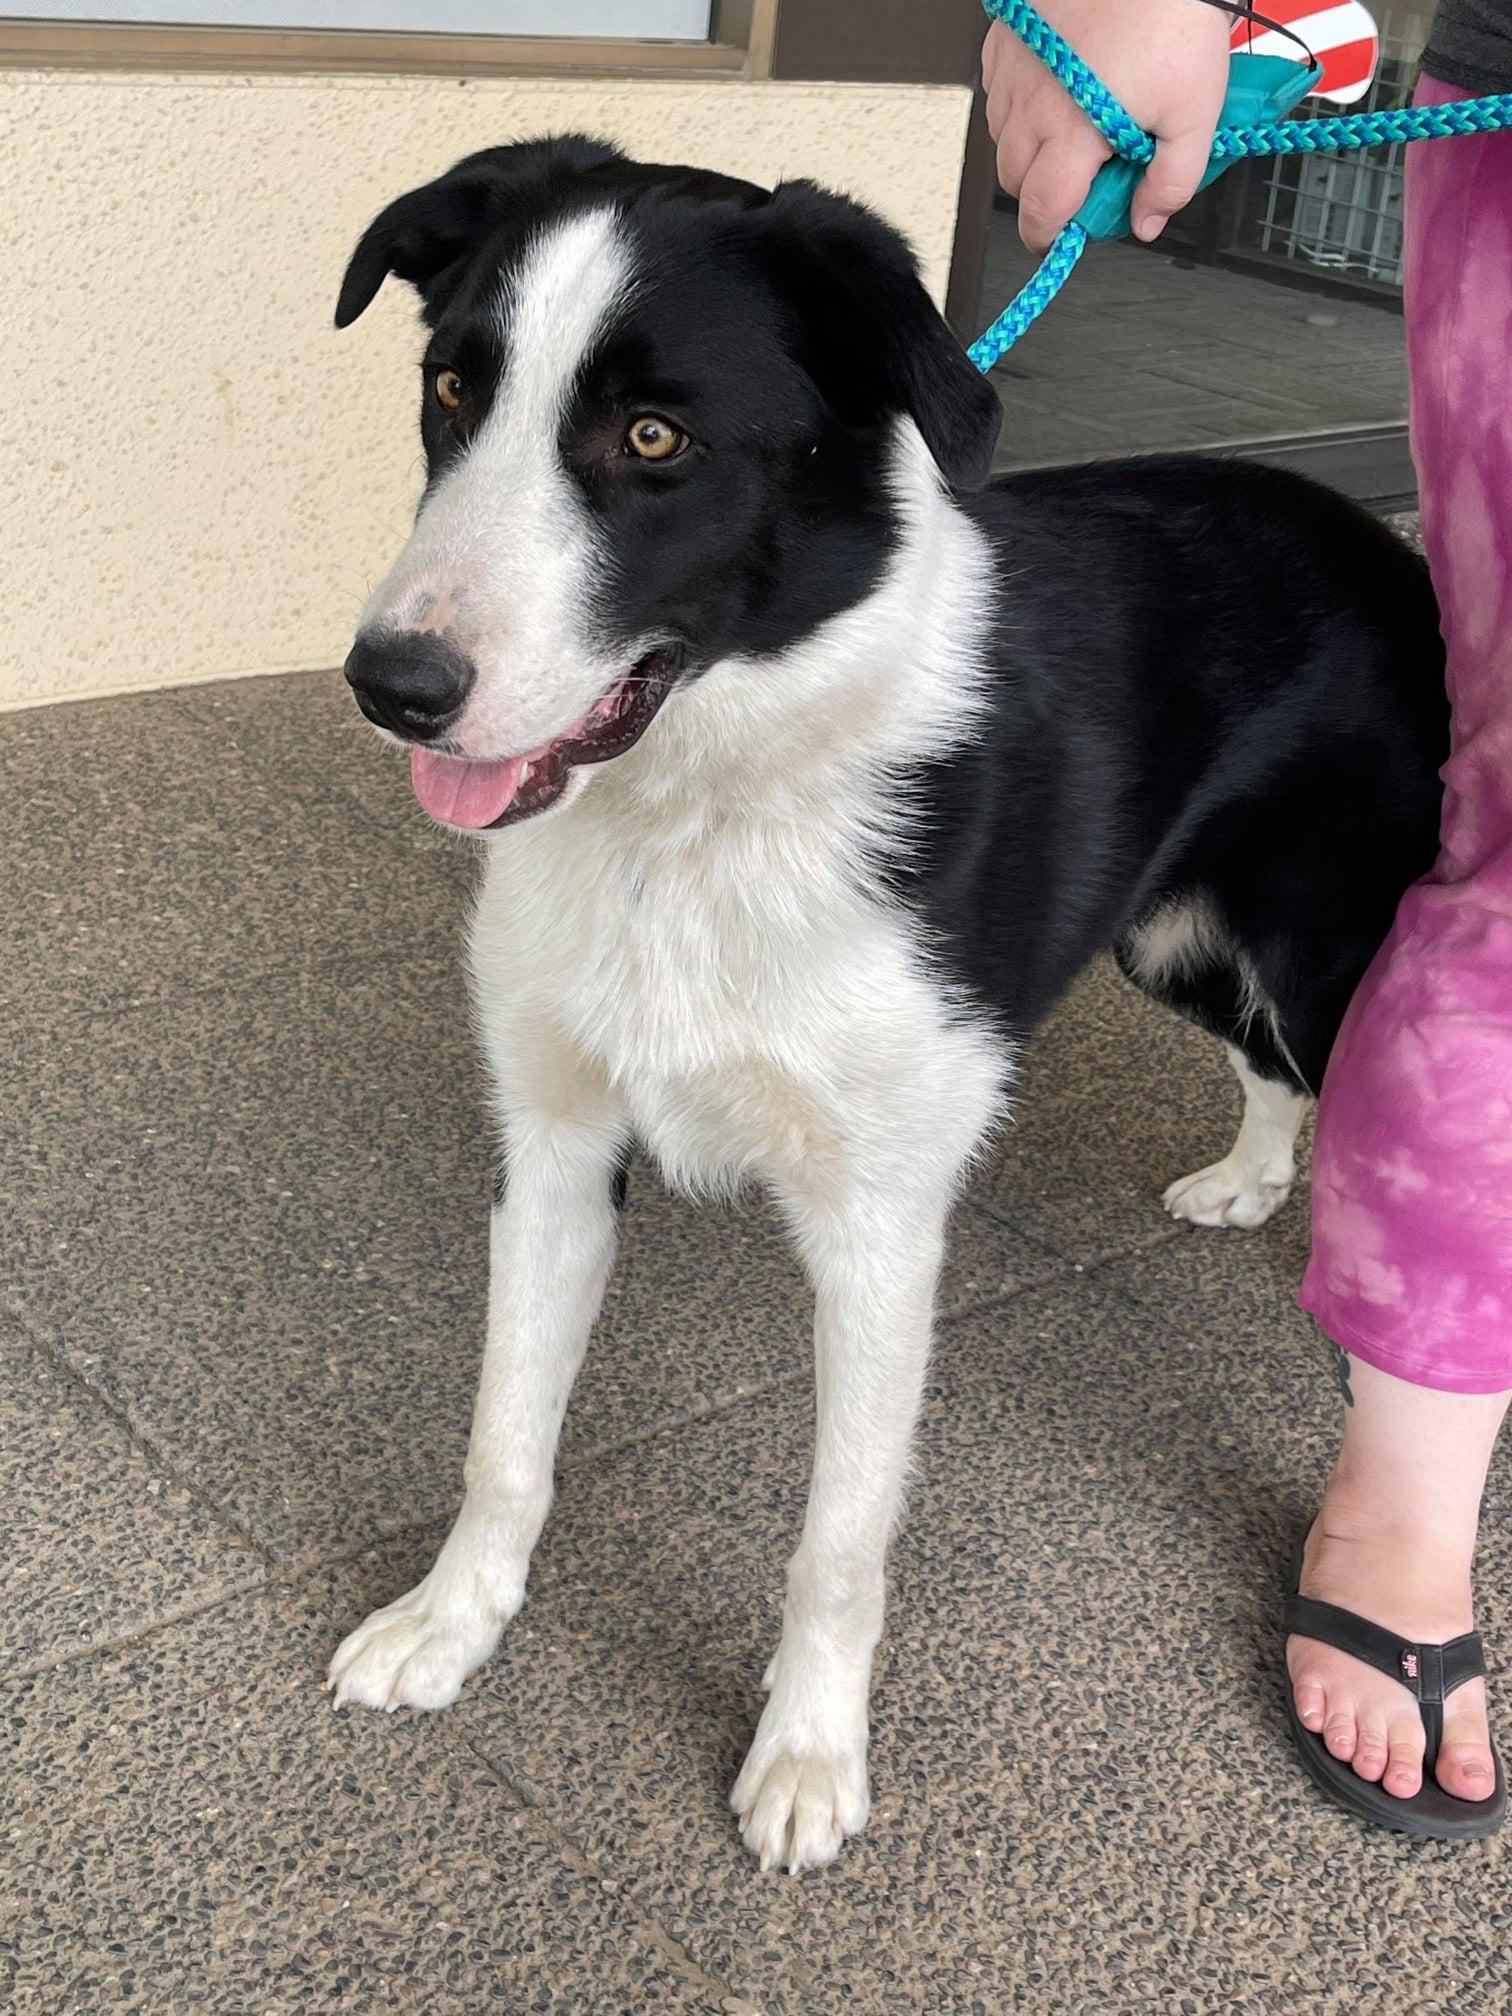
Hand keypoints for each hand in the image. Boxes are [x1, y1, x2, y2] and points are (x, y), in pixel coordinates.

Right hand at [982, 0, 1230, 249]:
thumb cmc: (1172, 20)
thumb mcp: (1194, 114)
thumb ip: (1172, 181)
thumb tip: (1148, 222)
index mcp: (1073, 133)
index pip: (1040, 212)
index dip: (1048, 237)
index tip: (1062, 238)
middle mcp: (1032, 105)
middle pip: (1014, 181)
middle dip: (1042, 192)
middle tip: (1081, 178)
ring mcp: (1013, 71)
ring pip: (1001, 138)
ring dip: (1029, 148)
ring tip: (1073, 128)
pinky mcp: (1006, 40)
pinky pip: (999, 92)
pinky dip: (1020, 105)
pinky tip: (1057, 90)